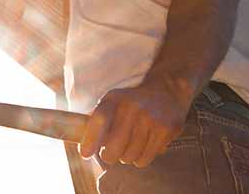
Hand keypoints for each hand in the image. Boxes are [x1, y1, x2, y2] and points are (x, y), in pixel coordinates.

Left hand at [78, 79, 192, 167]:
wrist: (167, 91)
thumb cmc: (132, 103)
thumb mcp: (113, 101)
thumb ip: (97, 119)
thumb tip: (81, 143)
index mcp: (115, 99)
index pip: (100, 119)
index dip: (90, 139)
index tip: (84, 154)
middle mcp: (133, 107)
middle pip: (114, 147)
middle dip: (109, 156)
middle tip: (111, 153)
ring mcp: (151, 118)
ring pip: (129, 157)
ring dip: (126, 157)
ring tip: (131, 145)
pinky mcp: (166, 129)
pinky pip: (145, 159)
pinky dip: (141, 158)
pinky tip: (143, 146)